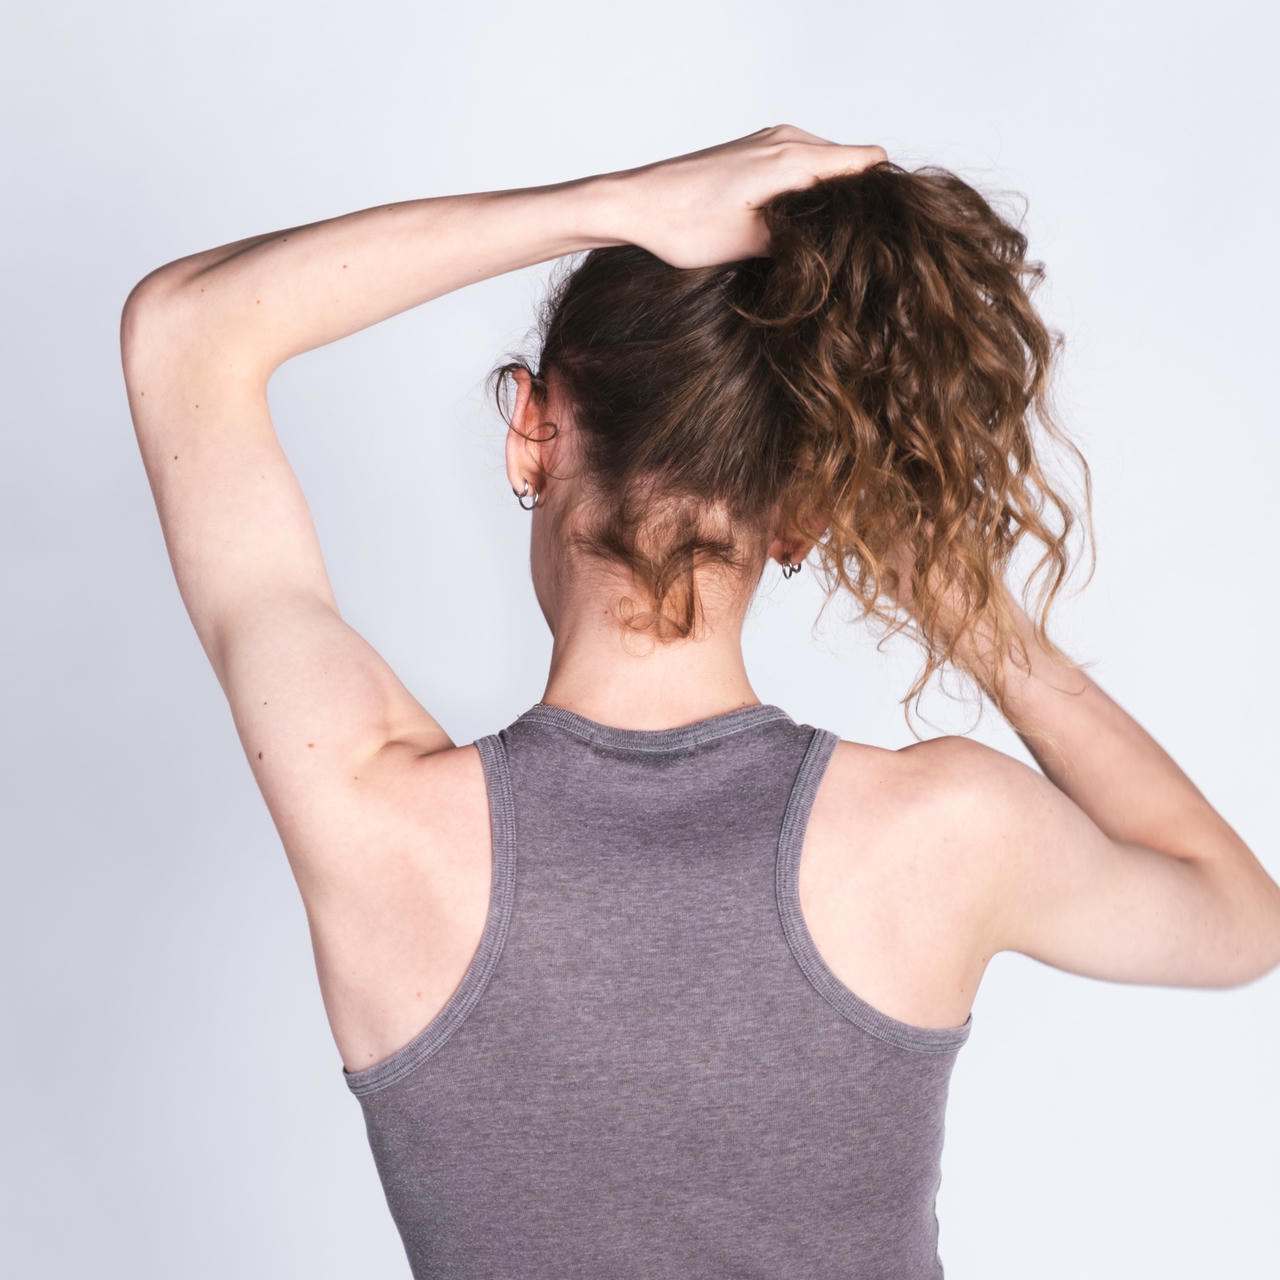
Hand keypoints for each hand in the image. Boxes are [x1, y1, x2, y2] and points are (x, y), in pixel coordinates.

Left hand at [603, 124, 886, 268]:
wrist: (634, 205)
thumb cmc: (682, 225)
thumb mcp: (750, 244)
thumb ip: (801, 239)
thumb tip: (838, 250)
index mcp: (793, 158)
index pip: (868, 161)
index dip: (879, 197)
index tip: (875, 233)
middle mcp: (787, 139)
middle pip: (849, 166)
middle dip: (853, 203)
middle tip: (844, 250)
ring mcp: (769, 141)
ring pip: (823, 168)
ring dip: (826, 200)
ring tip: (813, 241)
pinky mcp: (753, 151)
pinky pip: (798, 166)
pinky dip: (803, 192)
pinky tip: (786, 226)